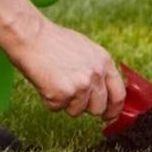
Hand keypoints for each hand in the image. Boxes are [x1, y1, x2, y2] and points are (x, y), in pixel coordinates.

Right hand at [9, 16, 125, 119]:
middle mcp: (96, 74)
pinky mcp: (62, 95)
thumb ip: (98, 69)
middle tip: (73, 96)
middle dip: (86, 106)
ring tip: (57, 81)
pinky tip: (47, 82)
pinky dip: (50, 100)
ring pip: (78, 111)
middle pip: (99, 108)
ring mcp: (80, 86)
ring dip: (66, 102)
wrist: (33, 37)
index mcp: (104, 61)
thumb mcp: (86, 49)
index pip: (119, 94)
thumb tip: (106, 90)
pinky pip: (57, 108)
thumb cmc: (55, 41)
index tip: (108, 114)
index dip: (114, 109)